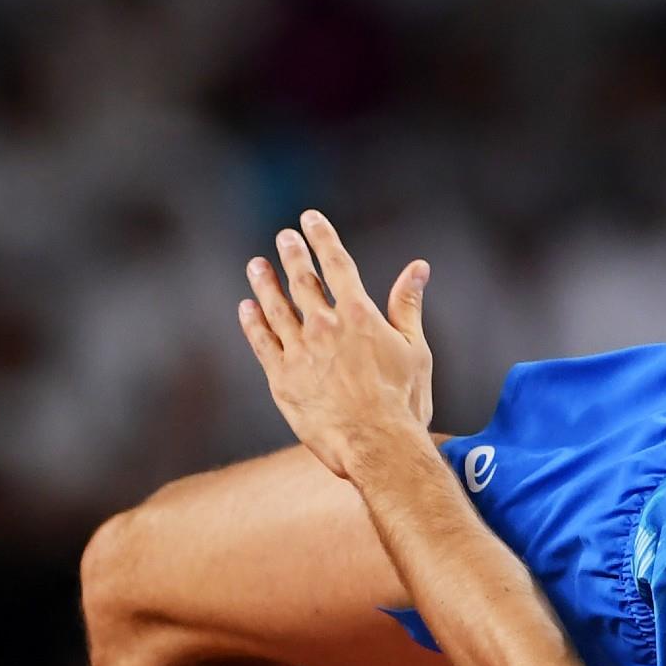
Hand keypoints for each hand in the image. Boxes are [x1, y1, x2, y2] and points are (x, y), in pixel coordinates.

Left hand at [237, 210, 433, 482]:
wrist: (376, 445)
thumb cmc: (403, 403)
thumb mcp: (415, 350)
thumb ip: (409, 306)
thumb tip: (418, 268)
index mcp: (359, 315)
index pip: (337, 264)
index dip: (322, 238)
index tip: (310, 220)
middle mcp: (325, 326)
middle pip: (302, 280)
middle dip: (291, 255)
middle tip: (284, 238)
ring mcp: (300, 351)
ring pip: (276, 307)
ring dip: (265, 284)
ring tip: (257, 267)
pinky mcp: (282, 378)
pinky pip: (262, 343)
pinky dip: (253, 323)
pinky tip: (247, 309)